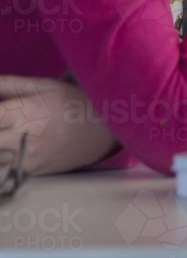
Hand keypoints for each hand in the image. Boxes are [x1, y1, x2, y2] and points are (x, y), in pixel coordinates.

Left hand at [0, 76, 118, 175]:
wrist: (105, 131)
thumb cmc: (73, 102)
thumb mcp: (43, 85)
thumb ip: (7, 85)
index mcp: (28, 111)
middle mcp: (27, 138)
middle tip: (4, 122)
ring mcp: (29, 159)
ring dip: (0, 143)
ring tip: (8, 131)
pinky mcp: (31, 173)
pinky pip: (3, 166)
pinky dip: (3, 155)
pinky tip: (11, 144)